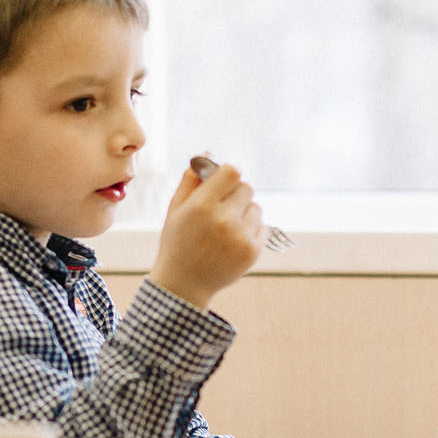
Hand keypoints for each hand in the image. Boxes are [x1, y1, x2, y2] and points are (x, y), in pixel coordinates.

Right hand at [149, 161, 262, 307]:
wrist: (184, 284)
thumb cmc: (177, 242)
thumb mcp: (175, 210)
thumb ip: (190, 180)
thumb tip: (208, 153)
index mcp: (201, 206)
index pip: (232, 172)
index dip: (228, 173)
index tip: (224, 179)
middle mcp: (223, 220)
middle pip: (246, 187)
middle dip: (236, 193)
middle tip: (223, 206)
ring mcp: (240, 236)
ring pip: (256, 207)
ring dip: (244, 212)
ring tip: (226, 227)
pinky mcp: (253, 250)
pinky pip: (262, 226)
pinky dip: (251, 229)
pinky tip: (233, 240)